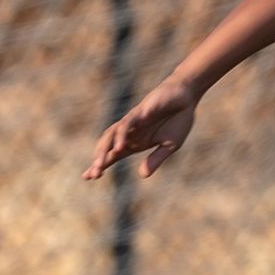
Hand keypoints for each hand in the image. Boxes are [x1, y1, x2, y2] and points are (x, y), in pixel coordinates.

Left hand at [84, 76, 198, 179]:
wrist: (185, 97)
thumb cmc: (178, 120)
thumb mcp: (170, 145)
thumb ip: (156, 159)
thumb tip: (142, 175)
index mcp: (136, 142)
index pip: (114, 155)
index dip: (101, 165)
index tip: (88, 177)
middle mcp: (130, 132)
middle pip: (108, 147)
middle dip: (99, 161)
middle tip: (91, 176)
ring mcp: (132, 122)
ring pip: (111, 135)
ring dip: (104, 150)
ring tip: (99, 165)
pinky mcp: (139, 112)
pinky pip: (126, 125)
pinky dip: (121, 137)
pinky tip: (119, 148)